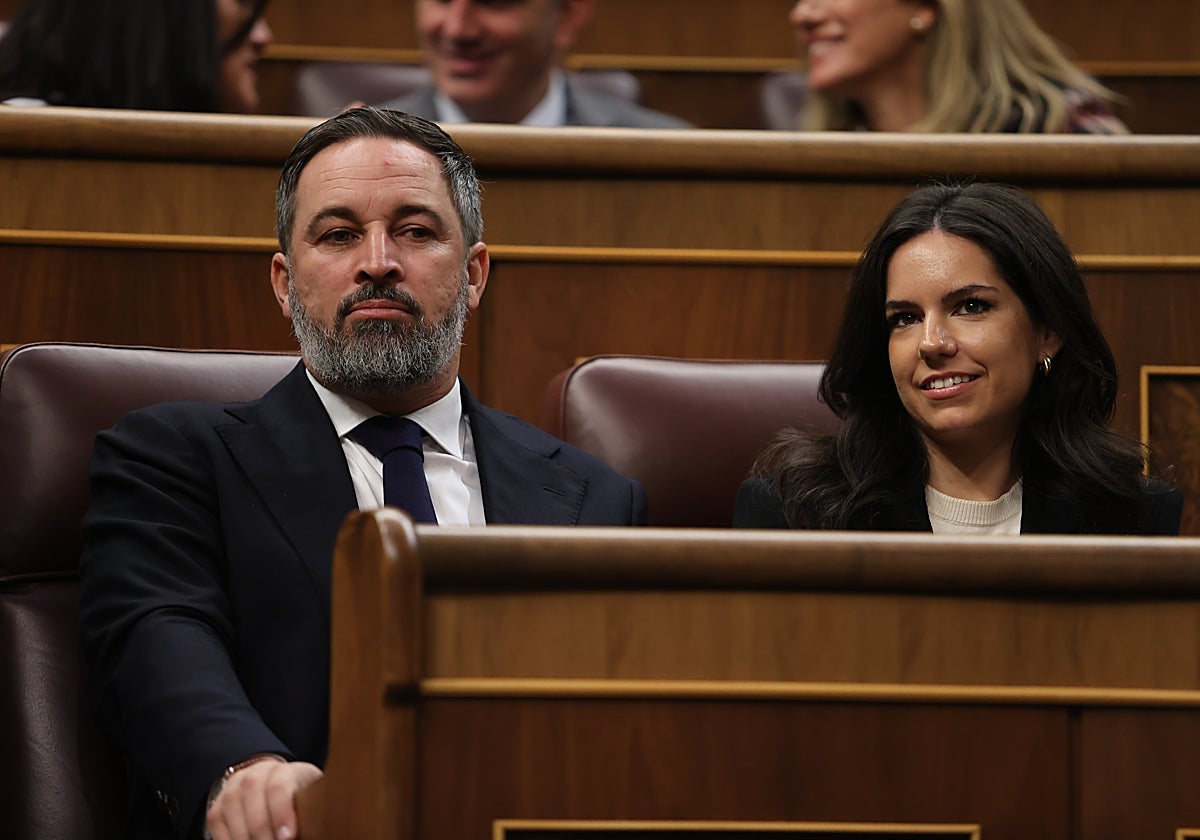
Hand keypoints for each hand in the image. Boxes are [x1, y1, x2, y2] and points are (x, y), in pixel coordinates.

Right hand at [206, 758, 322, 839]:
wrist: (274, 789)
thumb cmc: (298, 803)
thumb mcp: (311, 803)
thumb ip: (309, 811)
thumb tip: (314, 827)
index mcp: (286, 772)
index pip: (279, 785)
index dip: (281, 812)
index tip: (287, 837)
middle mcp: (258, 773)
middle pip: (253, 793)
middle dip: (262, 830)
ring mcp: (235, 786)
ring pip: (231, 805)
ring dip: (244, 835)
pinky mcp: (218, 804)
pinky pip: (217, 819)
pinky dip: (228, 838)